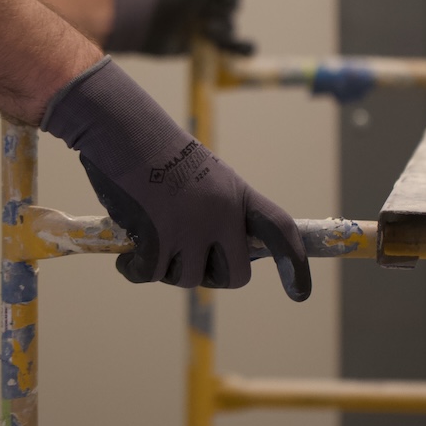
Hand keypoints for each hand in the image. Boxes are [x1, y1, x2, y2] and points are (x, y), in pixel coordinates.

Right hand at [41, 57, 310, 299]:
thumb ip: (215, 211)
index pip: (280, 230)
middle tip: (188, 262)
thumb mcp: (203, 177)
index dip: (295, 263)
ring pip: (188, 278)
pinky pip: (150, 274)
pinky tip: (127, 258)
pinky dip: (135, 270)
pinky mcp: (157, 239)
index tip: (300, 294)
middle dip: (213, 277)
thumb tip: (208, 255)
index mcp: (237, 196)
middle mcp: (222, 215)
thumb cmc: (156, 150)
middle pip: (234, 275)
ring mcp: (191, 229)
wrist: (125, 130)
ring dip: (166, 269)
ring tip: (148, 240)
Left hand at [105, 0, 257, 55]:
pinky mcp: (201, 43)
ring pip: (232, 25)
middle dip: (225, 10)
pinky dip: (242, 47)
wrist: (142, 24)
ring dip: (224, 30)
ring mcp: (201, 21)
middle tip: (204, 13)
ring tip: (206, 31)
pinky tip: (245, 48)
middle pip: (234, 3)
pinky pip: (231, 46)